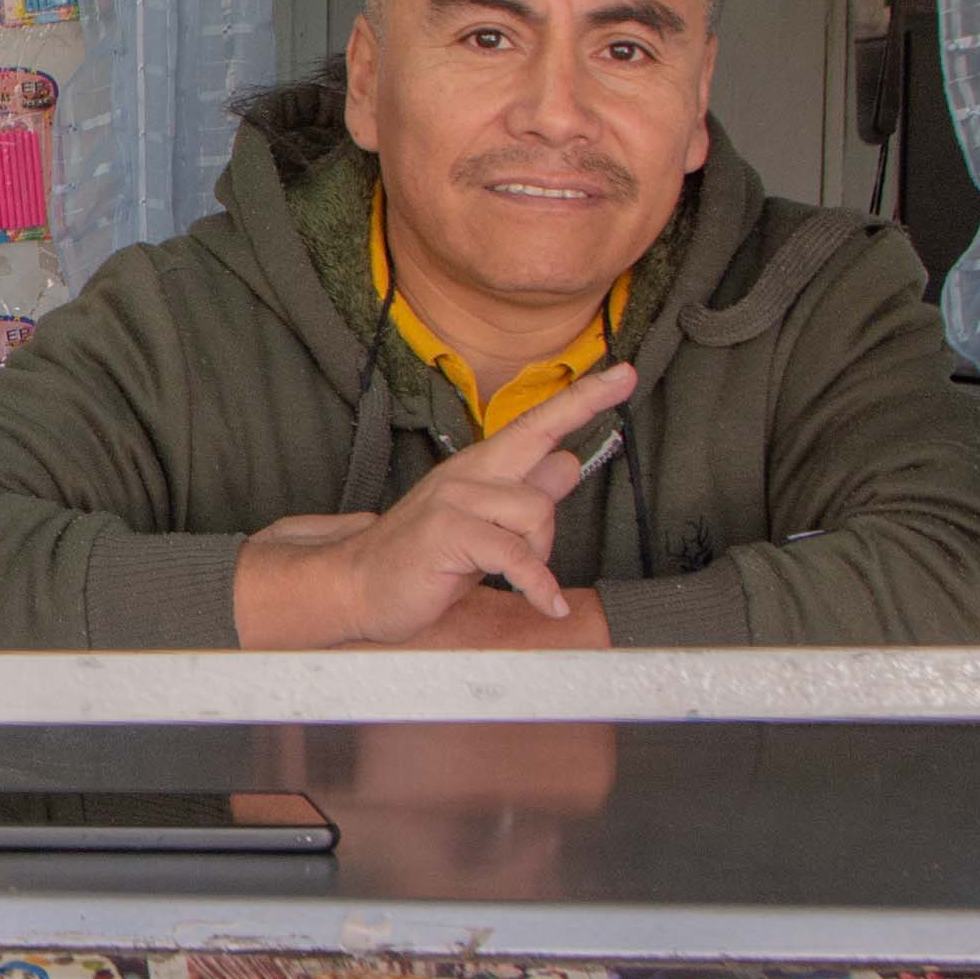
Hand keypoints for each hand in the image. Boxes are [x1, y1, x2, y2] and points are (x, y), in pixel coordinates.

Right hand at [230, 366, 632, 647]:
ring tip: (521, 576)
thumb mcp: (479, 525)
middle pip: (539, 437)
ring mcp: (456, 501)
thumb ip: (524, 494)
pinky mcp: (450, 535)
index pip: (535, 426)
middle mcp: (468, 474)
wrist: (353, 586)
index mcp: (477, 469)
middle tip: (626, 379)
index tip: (623, 374)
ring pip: (537, 510)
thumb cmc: (419, 561)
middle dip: (583, 406)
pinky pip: (517, 557)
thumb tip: (567, 462)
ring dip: (541, 551)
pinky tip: (546, 604)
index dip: (581, 398)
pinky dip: (537, 585)